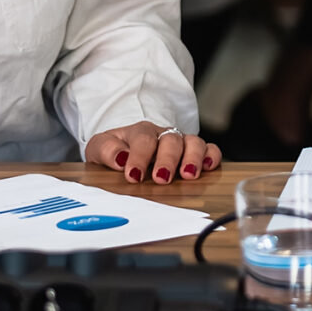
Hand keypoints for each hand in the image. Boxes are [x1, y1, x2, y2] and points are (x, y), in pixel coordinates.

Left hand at [85, 123, 221, 183]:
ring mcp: (181, 142)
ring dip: (193, 158)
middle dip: (168, 159)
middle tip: (161, 178)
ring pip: (194, 142)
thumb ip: (105, 150)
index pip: (143, 139)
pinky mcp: (194, 153)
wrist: (125, 149)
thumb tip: (119, 158)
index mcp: (140, 132)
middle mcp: (163, 135)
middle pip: (171, 140)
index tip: (133, 175)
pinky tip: (208, 167)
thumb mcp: (99, 148)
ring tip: (188, 175)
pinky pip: (210, 149)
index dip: (139, 157)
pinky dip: (212, 156)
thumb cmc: (115, 150)